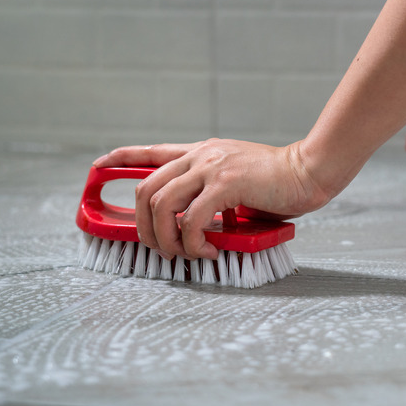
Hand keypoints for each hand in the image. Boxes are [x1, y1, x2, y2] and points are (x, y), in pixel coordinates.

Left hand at [93, 139, 329, 259]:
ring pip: (161, 205)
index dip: (119, 158)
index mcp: (201, 152)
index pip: (150, 151)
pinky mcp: (226, 183)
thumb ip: (212, 191)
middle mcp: (200, 156)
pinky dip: (194, 241)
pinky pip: (193, 218)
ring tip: (187, 254)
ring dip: (166, 239)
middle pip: (145, 189)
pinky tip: (210, 250)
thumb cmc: (277, 182)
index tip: (98, 167)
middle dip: (143, 227)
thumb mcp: (236, 178)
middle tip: (162, 249)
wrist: (308, 171)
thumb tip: (194, 223)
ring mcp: (211, 167)